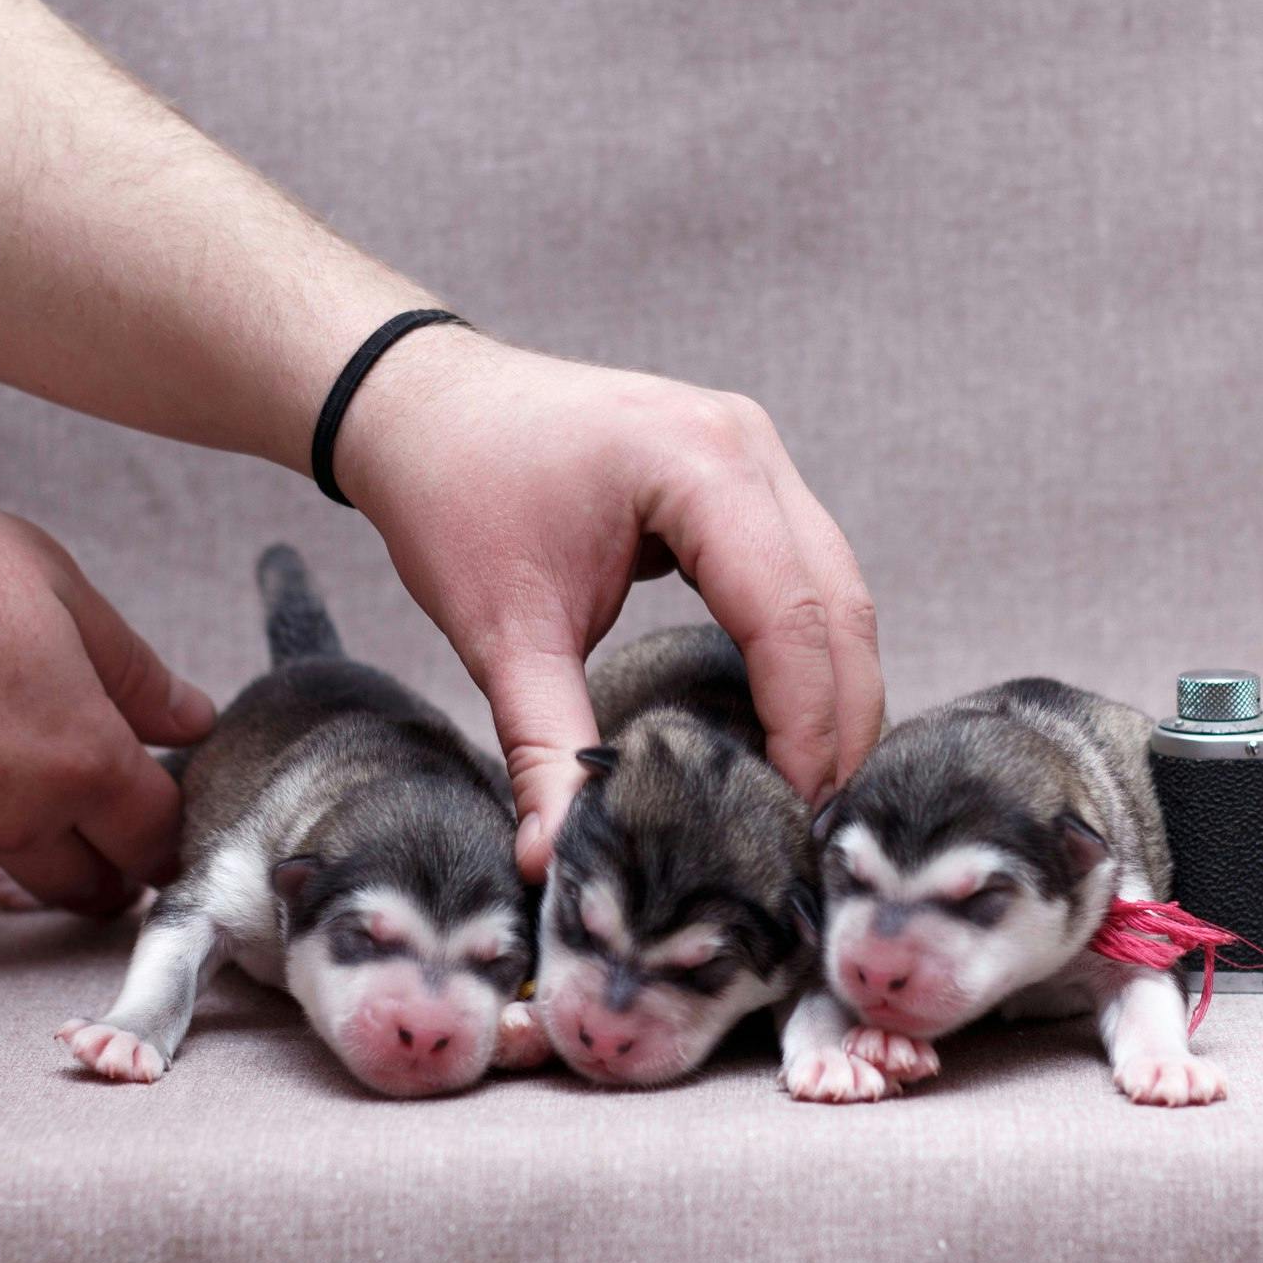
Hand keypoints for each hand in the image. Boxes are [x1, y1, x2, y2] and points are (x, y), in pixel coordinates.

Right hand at [0, 481, 213, 913]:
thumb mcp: (47, 580)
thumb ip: (130, 665)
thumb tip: (190, 718)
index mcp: (77, 757)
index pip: (155, 835)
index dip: (168, 827)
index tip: (161, 809)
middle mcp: (9, 819)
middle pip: (88, 884)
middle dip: (107, 862)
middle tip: (99, 813)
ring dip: (12, 833)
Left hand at [334, 328, 882, 877]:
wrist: (423, 402)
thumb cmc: (453, 493)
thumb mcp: (499, 632)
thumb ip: (542, 747)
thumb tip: (556, 859)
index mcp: (700, 465)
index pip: (789, 615)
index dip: (804, 724)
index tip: (791, 815)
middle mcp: (749, 446)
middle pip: (837, 603)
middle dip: (840, 718)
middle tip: (819, 820)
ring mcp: (755, 451)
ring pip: (837, 587)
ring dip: (836, 685)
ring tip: (814, 782)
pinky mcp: (745, 472)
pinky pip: (807, 569)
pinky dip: (809, 646)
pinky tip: (789, 716)